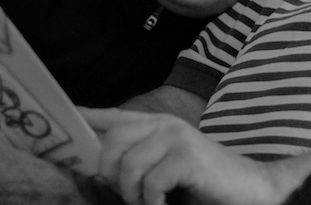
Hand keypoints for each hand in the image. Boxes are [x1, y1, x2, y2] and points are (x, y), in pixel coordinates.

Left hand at [81, 107, 286, 204]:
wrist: (246, 189)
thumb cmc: (200, 184)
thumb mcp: (162, 167)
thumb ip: (134, 158)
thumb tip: (94, 165)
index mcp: (155, 123)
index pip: (111, 115)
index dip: (83, 117)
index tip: (63, 118)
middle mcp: (164, 123)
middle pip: (112, 140)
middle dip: (111, 173)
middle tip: (128, 193)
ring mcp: (177, 137)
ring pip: (129, 164)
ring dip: (132, 194)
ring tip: (149, 202)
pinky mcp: (189, 156)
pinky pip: (151, 182)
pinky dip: (152, 202)